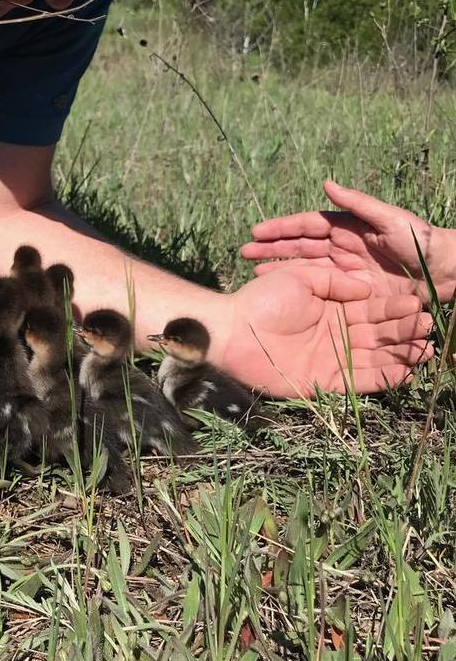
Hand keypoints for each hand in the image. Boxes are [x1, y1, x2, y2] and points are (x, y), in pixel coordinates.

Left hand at [216, 266, 431, 396]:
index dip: (394, 308)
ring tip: (426, 349)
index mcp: (332, 308)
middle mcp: (336, 334)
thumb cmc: (261, 299)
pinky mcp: (325, 382)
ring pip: (375, 357)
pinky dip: (383, 378)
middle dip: (404, 330)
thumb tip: (368, 289)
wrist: (232, 331)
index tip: (418, 303)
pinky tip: (406, 372)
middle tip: (429, 326)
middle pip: (378, 333)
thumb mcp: (301, 278)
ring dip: (401, 355)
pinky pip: (360, 381)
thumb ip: (335, 283)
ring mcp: (332, 358)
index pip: (371, 308)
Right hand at [240, 181, 454, 302]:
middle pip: (299, 247)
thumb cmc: (422, 240)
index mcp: (348, 228)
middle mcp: (342, 248)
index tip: (257, 231)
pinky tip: (281, 292)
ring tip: (253, 272)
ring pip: (303, 268)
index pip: (307, 227)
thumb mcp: (390, 219)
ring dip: (278, 268)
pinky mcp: (353, 292)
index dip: (282, 228)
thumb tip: (326, 184)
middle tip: (243, 251)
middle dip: (271, 248)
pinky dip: (298, 289)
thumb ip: (358, 203)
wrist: (447, 271)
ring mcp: (346, 271)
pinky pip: (319, 290)